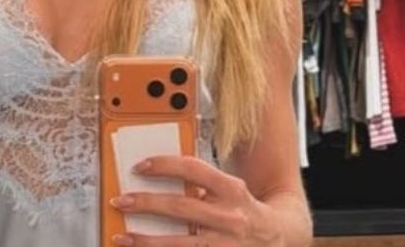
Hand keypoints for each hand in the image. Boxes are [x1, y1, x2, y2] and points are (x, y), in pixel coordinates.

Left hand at [109, 155, 281, 246]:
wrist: (283, 237)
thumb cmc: (248, 210)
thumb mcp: (233, 190)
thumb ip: (204, 185)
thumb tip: (164, 180)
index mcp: (232, 190)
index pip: (193, 170)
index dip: (164, 165)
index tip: (140, 166)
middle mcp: (229, 218)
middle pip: (179, 207)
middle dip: (145, 203)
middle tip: (121, 201)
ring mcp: (225, 245)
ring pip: (178, 244)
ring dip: (145, 241)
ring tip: (122, 236)